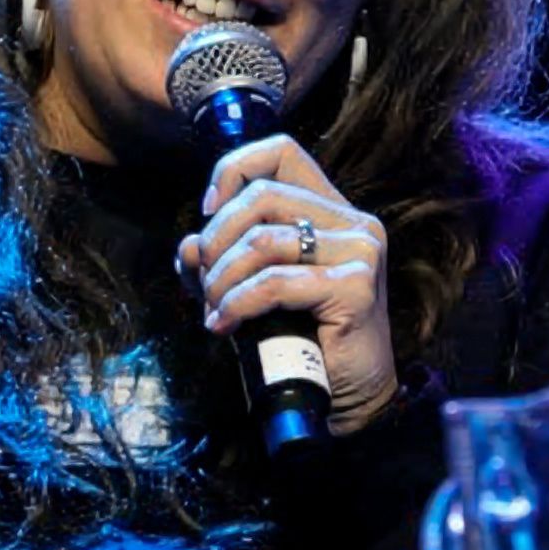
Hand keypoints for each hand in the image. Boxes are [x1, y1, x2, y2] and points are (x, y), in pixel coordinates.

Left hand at [177, 137, 397, 435]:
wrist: (347, 396)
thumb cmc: (303, 341)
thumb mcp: (251, 288)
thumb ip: (221, 259)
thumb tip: (188, 246)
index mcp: (333, 212)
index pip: (281, 153)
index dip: (233, 170)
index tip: (209, 213)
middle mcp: (354, 224)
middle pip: (261, 196)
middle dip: (216, 238)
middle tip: (204, 281)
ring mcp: (360, 253)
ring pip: (262, 241)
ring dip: (222, 279)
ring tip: (214, 309)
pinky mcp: (355, 287)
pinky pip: (274, 282)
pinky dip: (238, 304)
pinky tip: (225, 325)